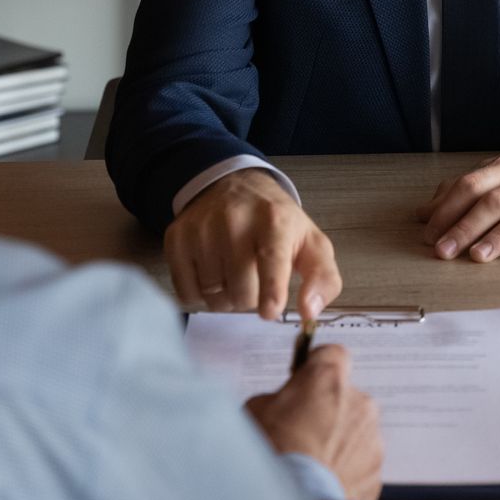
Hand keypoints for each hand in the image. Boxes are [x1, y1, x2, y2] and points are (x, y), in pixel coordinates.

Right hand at [166, 168, 342, 319]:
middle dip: (251, 298)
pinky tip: (212, 276)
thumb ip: (323, 279)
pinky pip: (186, 292)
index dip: (271, 289)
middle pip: (241, 290)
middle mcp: (235, 219)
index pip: (271, 258)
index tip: (270, 311)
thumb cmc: (277, 223)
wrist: (234, 186)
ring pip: (213, 295)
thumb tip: (309, 313)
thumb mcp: (311, 244)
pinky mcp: (177, 237)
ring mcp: (201, 228)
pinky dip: (200, 296)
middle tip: (254, 280)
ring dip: (226, 299)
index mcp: (275, 220)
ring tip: (233, 276)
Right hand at [245, 346, 383, 499]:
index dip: (319, 366)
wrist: (294, 499)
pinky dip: (346, 466)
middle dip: (329, 408)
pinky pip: (360, 459)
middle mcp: (358, 401)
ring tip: (312, 461)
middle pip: (346, 396)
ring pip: (355, 429)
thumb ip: (280, 397)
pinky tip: (323, 477)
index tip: (310, 376)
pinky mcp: (375, 467)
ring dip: (339, 439)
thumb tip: (283, 403)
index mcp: (328, 378)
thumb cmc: (272, 451)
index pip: (334, 354)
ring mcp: (371, 435)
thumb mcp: (257, 409)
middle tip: (303, 430)